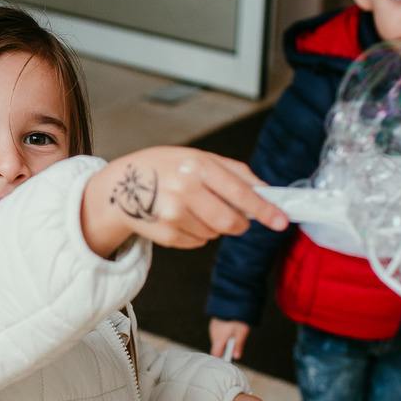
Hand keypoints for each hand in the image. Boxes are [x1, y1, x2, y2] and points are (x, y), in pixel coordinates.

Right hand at [80, 147, 288, 256]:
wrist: (119, 186)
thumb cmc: (164, 167)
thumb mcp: (198, 158)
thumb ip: (236, 173)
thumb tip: (267, 192)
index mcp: (196, 165)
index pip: (239, 192)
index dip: (263, 209)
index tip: (281, 220)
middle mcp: (183, 189)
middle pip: (229, 222)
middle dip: (239, 224)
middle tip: (237, 219)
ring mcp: (172, 215)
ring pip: (214, 234)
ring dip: (213, 226)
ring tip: (192, 208)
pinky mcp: (165, 235)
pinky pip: (198, 242)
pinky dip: (197, 233)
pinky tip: (179, 218)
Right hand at [209, 319, 249, 359]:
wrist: (230, 302)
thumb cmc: (236, 318)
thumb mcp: (241, 333)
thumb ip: (238, 346)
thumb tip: (237, 356)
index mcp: (219, 339)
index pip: (215, 354)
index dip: (221, 357)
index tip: (228, 358)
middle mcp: (213, 334)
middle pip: (217, 346)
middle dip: (225, 346)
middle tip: (235, 342)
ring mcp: (213, 327)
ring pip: (217, 338)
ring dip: (224, 338)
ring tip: (234, 332)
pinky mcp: (215, 322)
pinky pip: (217, 331)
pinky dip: (223, 332)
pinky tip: (230, 327)